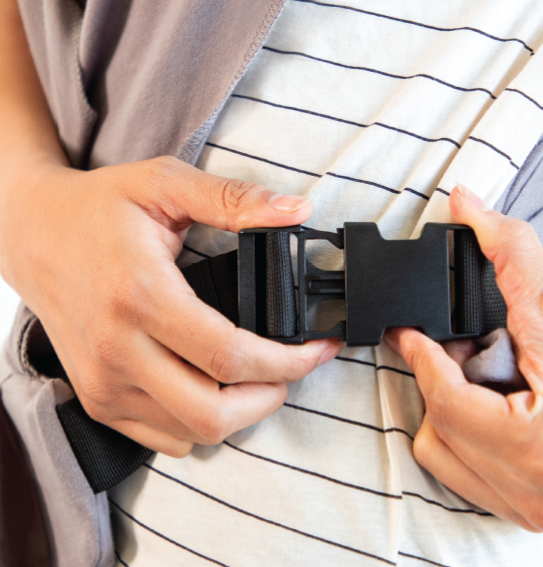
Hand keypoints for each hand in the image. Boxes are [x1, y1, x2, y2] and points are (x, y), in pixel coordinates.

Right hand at [0, 156, 341, 456]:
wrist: (32, 234)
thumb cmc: (96, 210)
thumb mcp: (164, 184)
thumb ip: (234, 199)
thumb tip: (296, 211)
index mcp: (141, 295)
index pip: (231, 355)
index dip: (288, 362)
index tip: (317, 350)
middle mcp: (118, 349)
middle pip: (214, 413)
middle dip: (268, 398)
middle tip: (288, 369)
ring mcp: (104, 382)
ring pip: (192, 433)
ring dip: (239, 412)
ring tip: (257, 376)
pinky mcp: (98, 398)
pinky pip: (165, 438)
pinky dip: (201, 423)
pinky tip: (213, 387)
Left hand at [385, 185, 542, 531]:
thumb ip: (511, 255)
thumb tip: (464, 202)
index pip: (447, 398)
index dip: (421, 356)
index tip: (405, 333)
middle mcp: (538, 490)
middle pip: (440, 421)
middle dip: (446, 380)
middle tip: (468, 355)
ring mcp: (529, 507)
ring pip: (440, 448)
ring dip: (451, 409)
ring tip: (489, 383)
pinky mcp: (522, 512)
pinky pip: (454, 470)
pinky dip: (458, 435)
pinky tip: (490, 412)